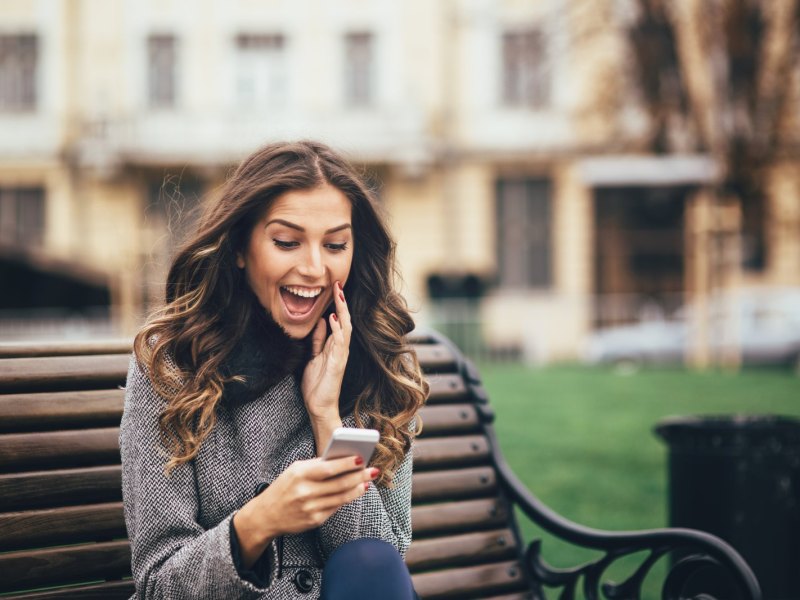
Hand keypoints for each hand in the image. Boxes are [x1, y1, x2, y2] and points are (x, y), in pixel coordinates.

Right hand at [233, 456, 378, 567]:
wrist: (266, 515)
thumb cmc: (284, 488)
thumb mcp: (295, 471)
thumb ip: (316, 465)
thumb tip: (343, 460)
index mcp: (300, 474)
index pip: (328, 468)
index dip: (347, 464)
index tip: (361, 458)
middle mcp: (305, 492)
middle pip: (340, 483)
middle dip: (360, 476)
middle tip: (373, 470)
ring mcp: (310, 508)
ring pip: (342, 497)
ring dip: (358, 488)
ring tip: (367, 481)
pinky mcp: (315, 520)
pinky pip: (336, 508)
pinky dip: (348, 499)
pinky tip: (356, 492)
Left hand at [301, 281, 350, 424]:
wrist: (320, 406)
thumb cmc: (317, 384)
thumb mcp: (314, 357)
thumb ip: (318, 340)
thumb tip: (322, 321)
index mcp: (335, 346)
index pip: (339, 320)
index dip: (337, 304)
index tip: (334, 287)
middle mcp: (341, 348)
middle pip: (344, 320)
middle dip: (341, 301)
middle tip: (338, 284)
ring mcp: (341, 355)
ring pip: (345, 328)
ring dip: (342, 311)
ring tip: (338, 295)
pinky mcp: (337, 363)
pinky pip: (339, 343)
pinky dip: (337, 330)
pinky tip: (333, 318)